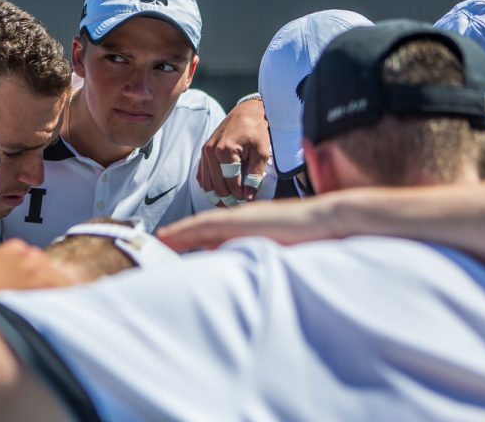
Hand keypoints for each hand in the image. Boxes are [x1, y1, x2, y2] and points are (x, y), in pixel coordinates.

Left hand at [158, 198, 336, 251]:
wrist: (325, 221)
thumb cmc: (308, 238)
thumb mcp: (277, 248)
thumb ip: (256, 253)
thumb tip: (236, 266)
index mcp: (249, 226)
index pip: (215, 232)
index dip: (193, 238)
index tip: (176, 246)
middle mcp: (241, 219)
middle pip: (204, 228)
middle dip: (182, 236)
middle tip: (161, 244)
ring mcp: (241, 218)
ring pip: (201, 225)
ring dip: (179, 233)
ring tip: (160, 239)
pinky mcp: (242, 221)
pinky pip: (208, 225)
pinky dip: (187, 230)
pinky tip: (171, 236)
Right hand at [198, 99, 270, 203]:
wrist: (246, 113)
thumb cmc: (256, 131)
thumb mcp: (261, 152)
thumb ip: (254, 175)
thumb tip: (248, 197)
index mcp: (224, 151)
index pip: (230, 184)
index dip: (240, 196)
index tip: (249, 200)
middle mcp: (210, 152)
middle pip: (217, 187)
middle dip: (229, 199)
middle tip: (241, 205)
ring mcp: (204, 153)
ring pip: (207, 185)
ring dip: (218, 197)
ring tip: (231, 203)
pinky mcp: (203, 154)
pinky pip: (202, 177)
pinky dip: (210, 188)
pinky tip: (220, 194)